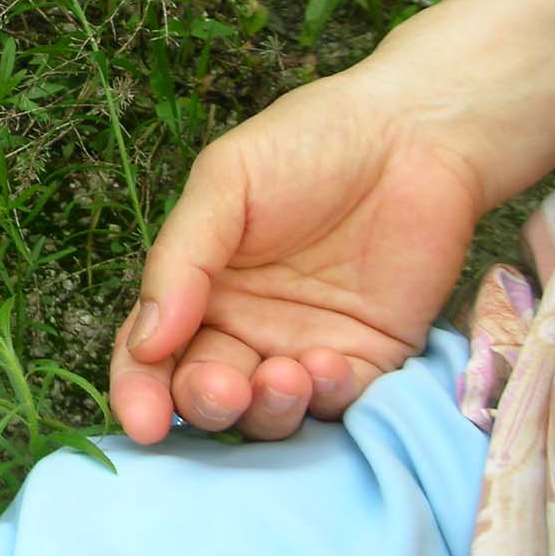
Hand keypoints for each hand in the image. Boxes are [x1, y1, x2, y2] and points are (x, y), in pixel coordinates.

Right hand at [109, 63, 485, 444]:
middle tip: (225, 390)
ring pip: (270, 414)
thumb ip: (180, 260)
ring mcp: (306, 345)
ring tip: (285, 375)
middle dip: (207, 405)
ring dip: (268, 411)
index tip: (144, 422)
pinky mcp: (371, 357)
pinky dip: (327, 399)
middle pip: (206, 394)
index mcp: (198, 285)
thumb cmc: (308, 143)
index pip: (150, 355)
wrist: (415, 133)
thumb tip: (145, 343)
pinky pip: (339, 405)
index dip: (139, 394)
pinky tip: (328, 363)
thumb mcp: (225, 183)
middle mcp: (246, 325)